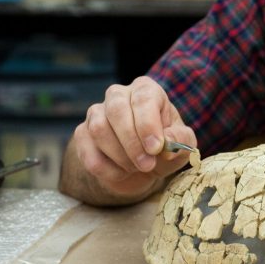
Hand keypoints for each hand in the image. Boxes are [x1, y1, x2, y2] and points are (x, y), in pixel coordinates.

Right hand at [69, 76, 196, 200]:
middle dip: (132, 142)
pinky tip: (122, 173)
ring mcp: (96, 113)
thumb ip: (180, 139)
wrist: (141, 166)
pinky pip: (88, 152)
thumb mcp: (182, 144)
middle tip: (147, 165)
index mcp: (146, 90)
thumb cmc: (164, 148)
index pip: (143, 99)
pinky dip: (107, 169)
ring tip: (138, 167)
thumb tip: (167, 142)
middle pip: (117, 111)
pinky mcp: (82, 133)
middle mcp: (118, 95)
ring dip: (121, 156)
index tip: (155, 148)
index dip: (148, 125)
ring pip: (99, 130)